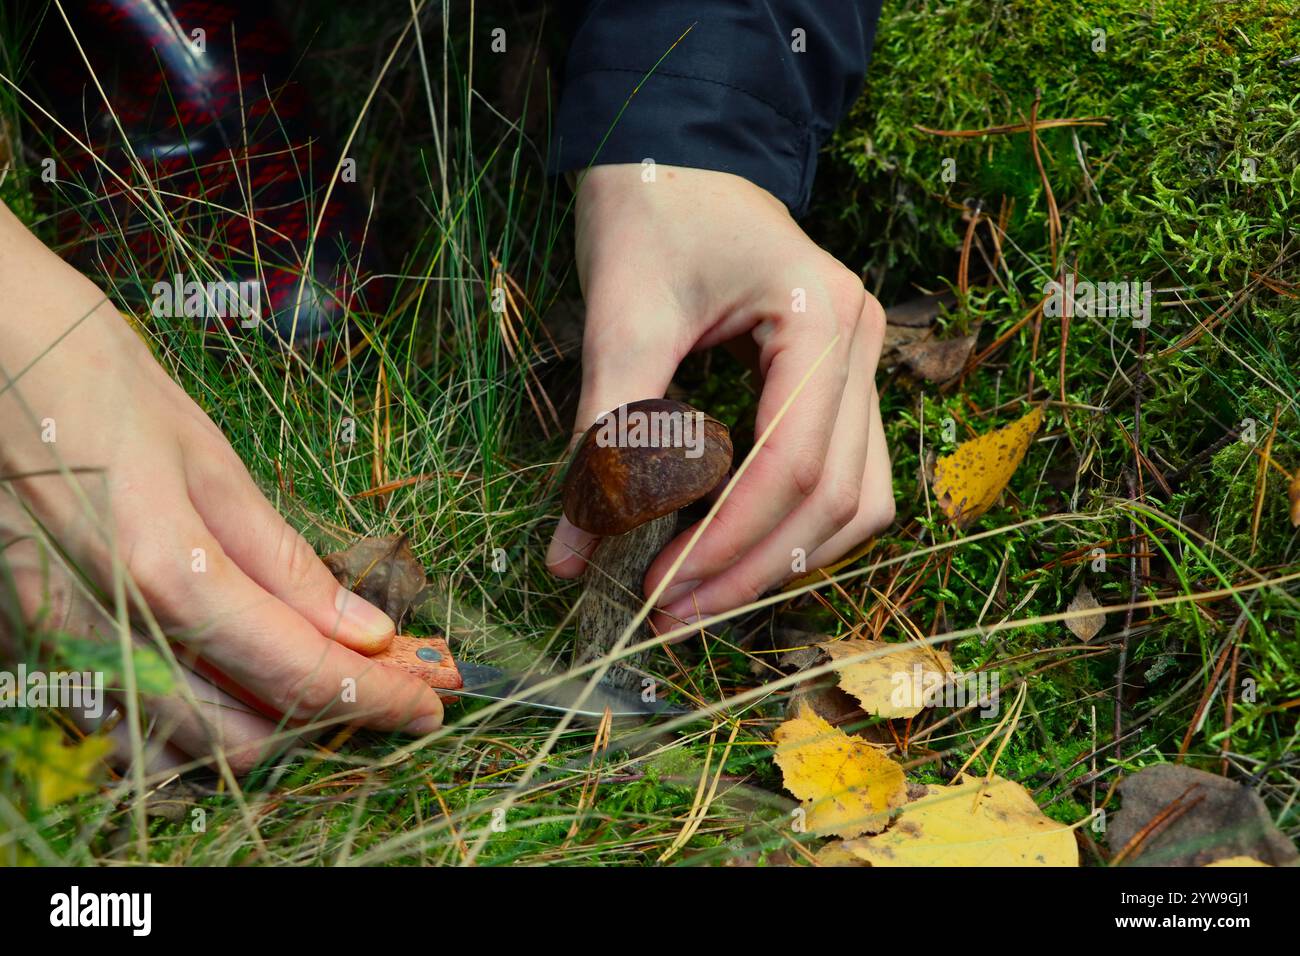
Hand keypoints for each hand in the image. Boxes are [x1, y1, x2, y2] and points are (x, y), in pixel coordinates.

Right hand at [0, 203, 443, 773]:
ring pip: (187, 739)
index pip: (299, 673)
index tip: (434, 698)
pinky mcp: (39, 642)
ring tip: (337, 672)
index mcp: (168, 574)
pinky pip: (133, 714)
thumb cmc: (98, 383)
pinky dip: (205, 708)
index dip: (378, 696)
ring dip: (273, 721)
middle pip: (246, 733)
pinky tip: (246, 664)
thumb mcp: (211, 460)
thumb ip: (285, 563)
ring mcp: (65, 647)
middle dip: (331, 718)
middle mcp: (112, 633)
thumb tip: (366, 630)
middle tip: (396, 681)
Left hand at [546, 165, 894, 632]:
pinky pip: (843, 476)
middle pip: (838, 498)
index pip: (793, 466)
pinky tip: (729, 548)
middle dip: (753, 567)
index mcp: (824, 318)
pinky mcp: (839, 379)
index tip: (658, 592)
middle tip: (672, 612)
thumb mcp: (621, 317)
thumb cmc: (649, 214)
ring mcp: (863, 361)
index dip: (728, 544)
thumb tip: (571, 557)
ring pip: (857, 500)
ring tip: (699, 592)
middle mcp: (864, 343)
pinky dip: (792, 525)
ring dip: (783, 558)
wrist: (674, 152)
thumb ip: (602, 437)